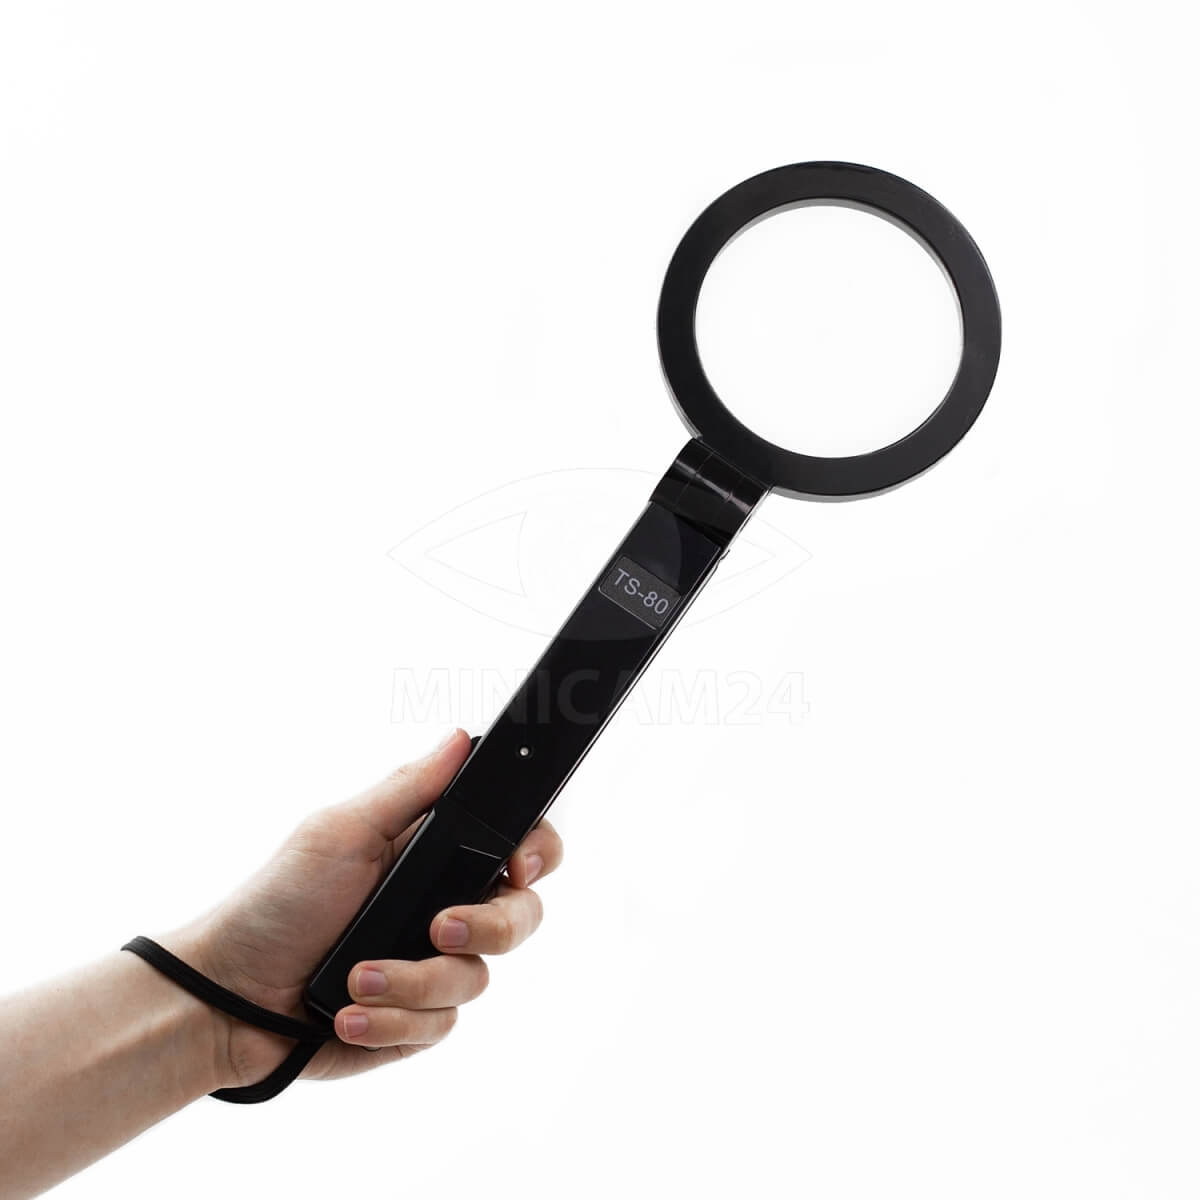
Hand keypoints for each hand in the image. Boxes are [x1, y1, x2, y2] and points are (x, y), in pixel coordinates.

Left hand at [164, 730, 562, 1088]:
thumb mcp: (341, 832)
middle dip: (490, 927)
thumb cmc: (277, 902)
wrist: (227, 997)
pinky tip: (347, 1014)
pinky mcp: (415, 1022)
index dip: (536, 854)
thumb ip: (409, 788)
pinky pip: (439, 1026)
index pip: (520, 847)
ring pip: (476, 979)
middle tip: (439, 926)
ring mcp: (432, 968)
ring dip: (412, 980)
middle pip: (522, 917)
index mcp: (436, 855)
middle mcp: (445, 909)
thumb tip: (461, 737)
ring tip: (357, 977)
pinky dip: (390, 1019)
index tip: (516, 865)